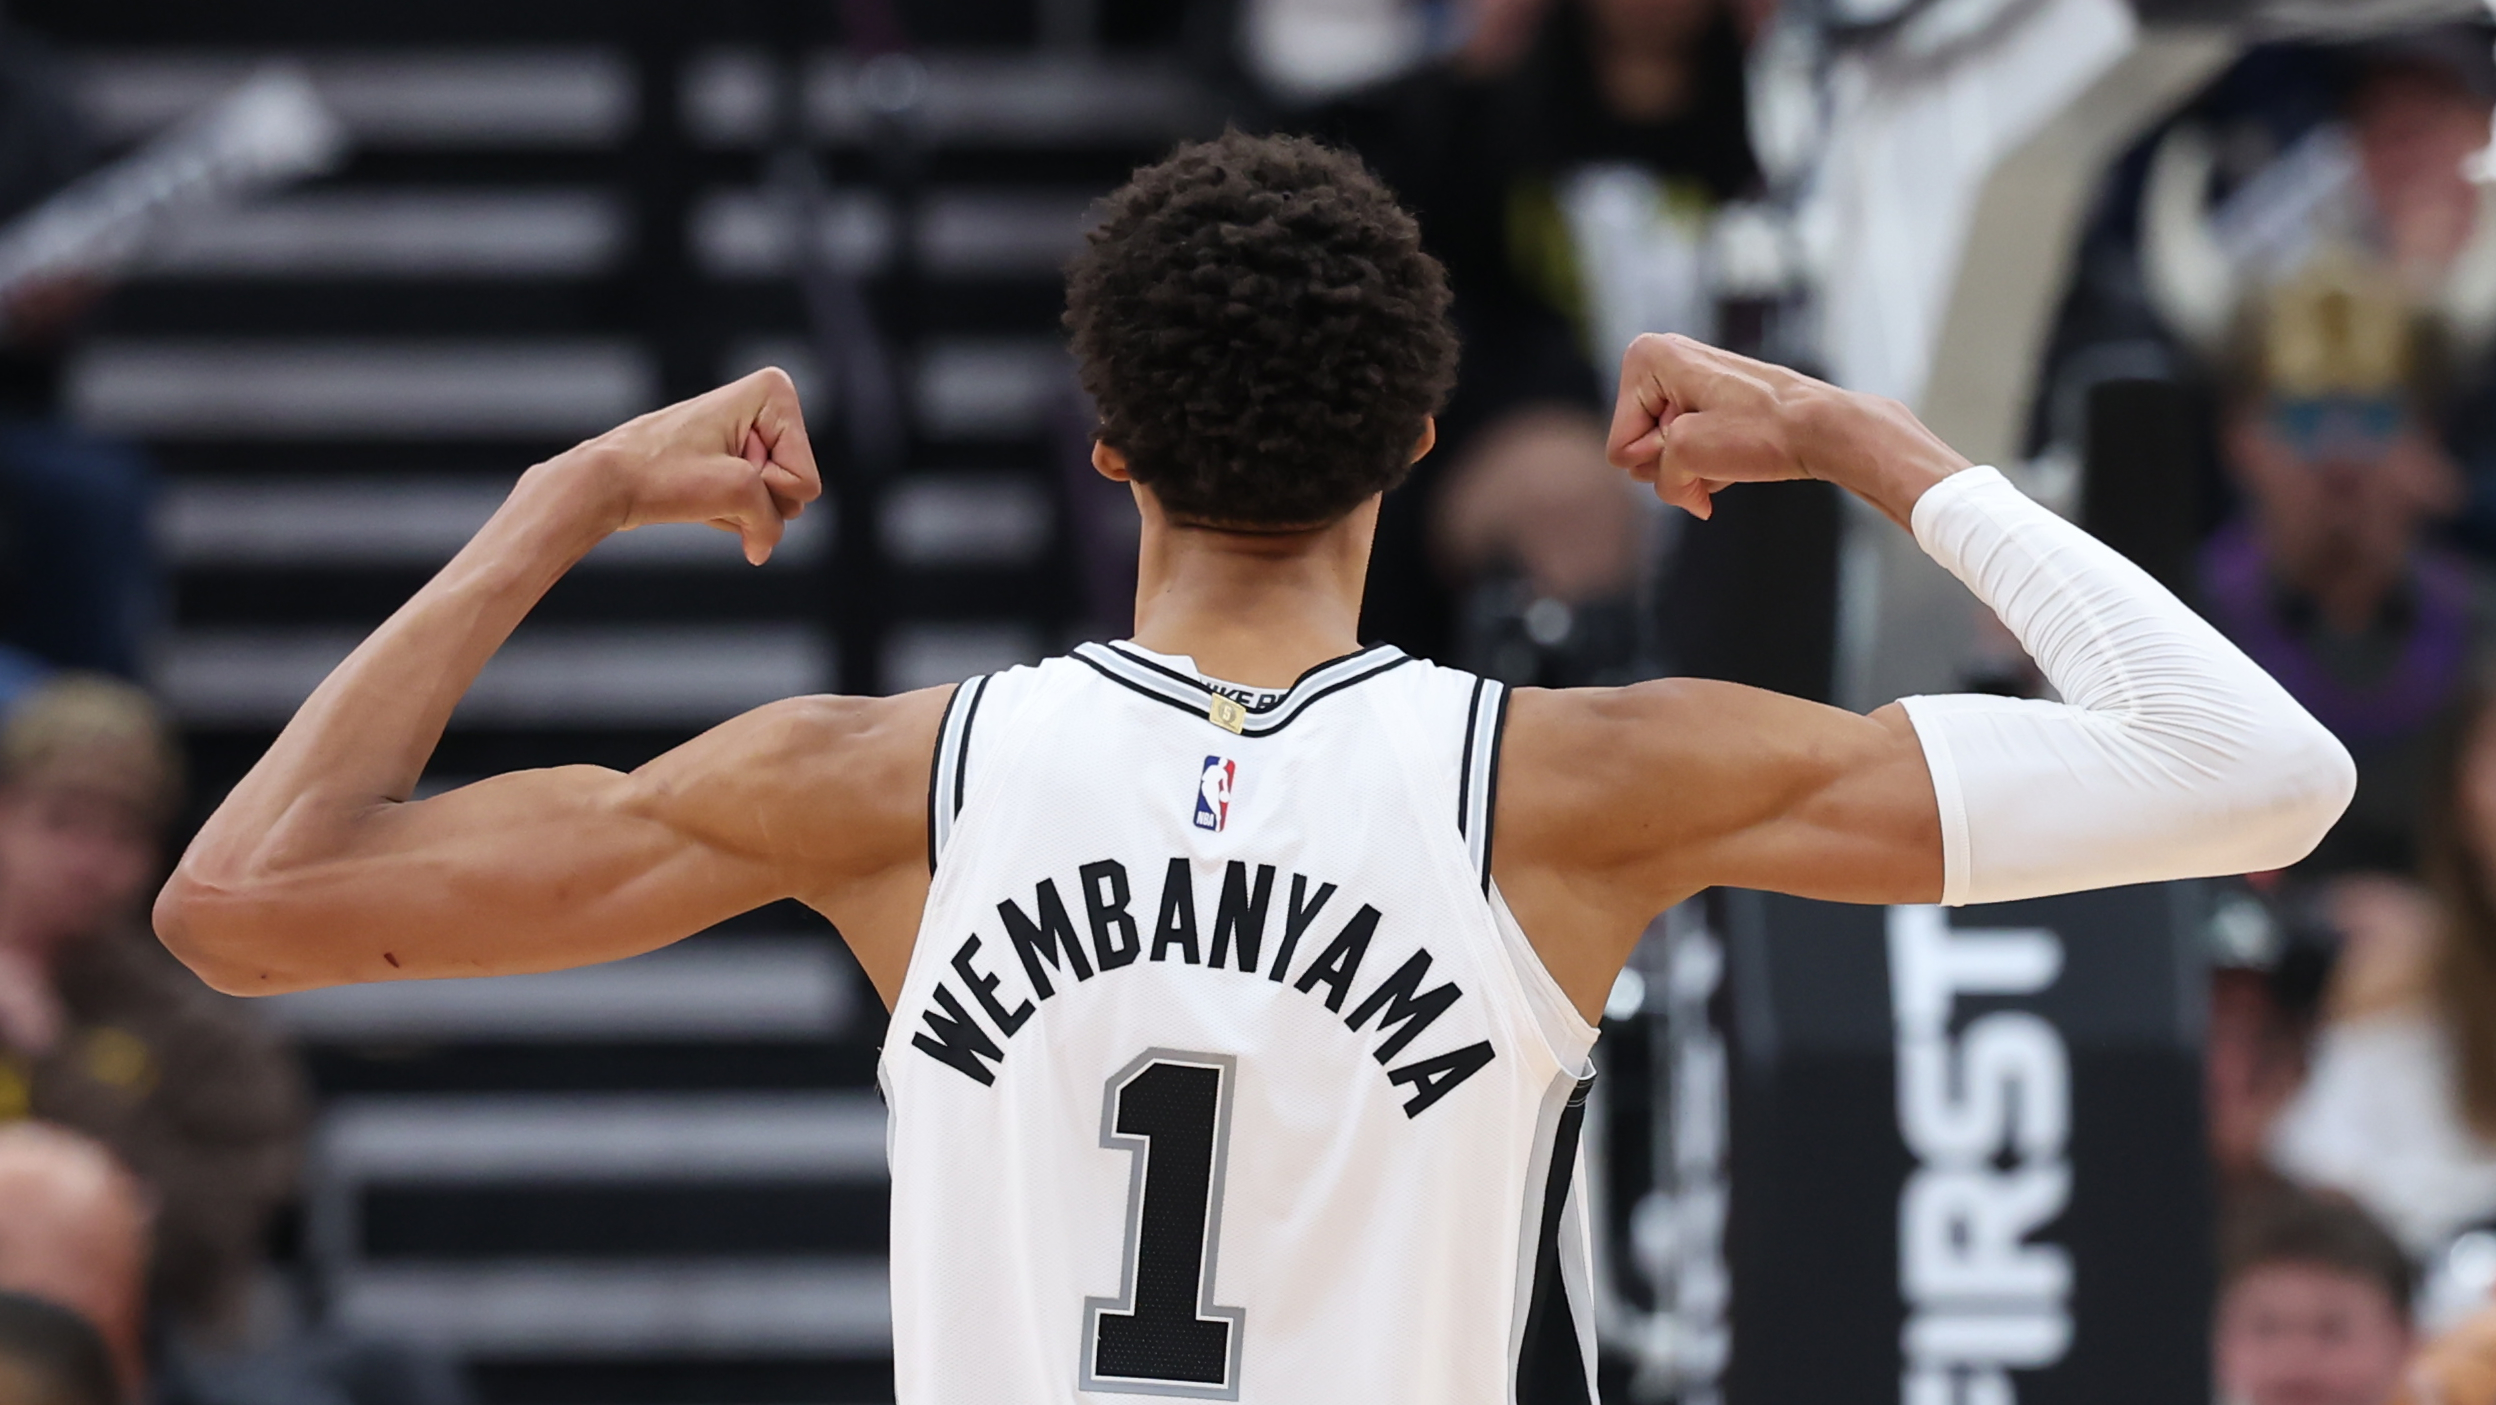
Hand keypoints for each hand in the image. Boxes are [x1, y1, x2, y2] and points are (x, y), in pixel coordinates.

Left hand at [541, 367, 822, 564]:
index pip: (804, 478)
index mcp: (772, 392)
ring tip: (699, 490)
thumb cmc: (661, 473)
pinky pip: (750, 504)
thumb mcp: (737, 493)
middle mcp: (763, 407)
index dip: (766, 486)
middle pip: (794, 488)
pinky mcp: (726, 461)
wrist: (603, 482)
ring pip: (773, 501)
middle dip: (756, 499)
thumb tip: (761, 551)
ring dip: (738, 509)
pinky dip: (727, 512)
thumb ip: (771, 524)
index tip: (722, 468)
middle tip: (709, 482)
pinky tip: (697, 501)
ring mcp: (745, 436)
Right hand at [1605, 333, 1967, 527]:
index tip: (1700, 440)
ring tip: (1731, 453)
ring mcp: (1686, 382)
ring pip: (1664, 456)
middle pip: (1638, 450)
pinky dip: (1709, 466)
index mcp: (1646, 357)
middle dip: (1673, 464)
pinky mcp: (1709, 402)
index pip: (1620, 447)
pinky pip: (1689, 450)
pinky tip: (1737, 458)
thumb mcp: (1686, 455)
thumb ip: (1656, 474)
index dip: (1657, 457)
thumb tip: (1691, 495)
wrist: (1824, 428)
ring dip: (1694, 469)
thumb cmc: (1761, 430)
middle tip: (1716, 450)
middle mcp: (1662, 361)